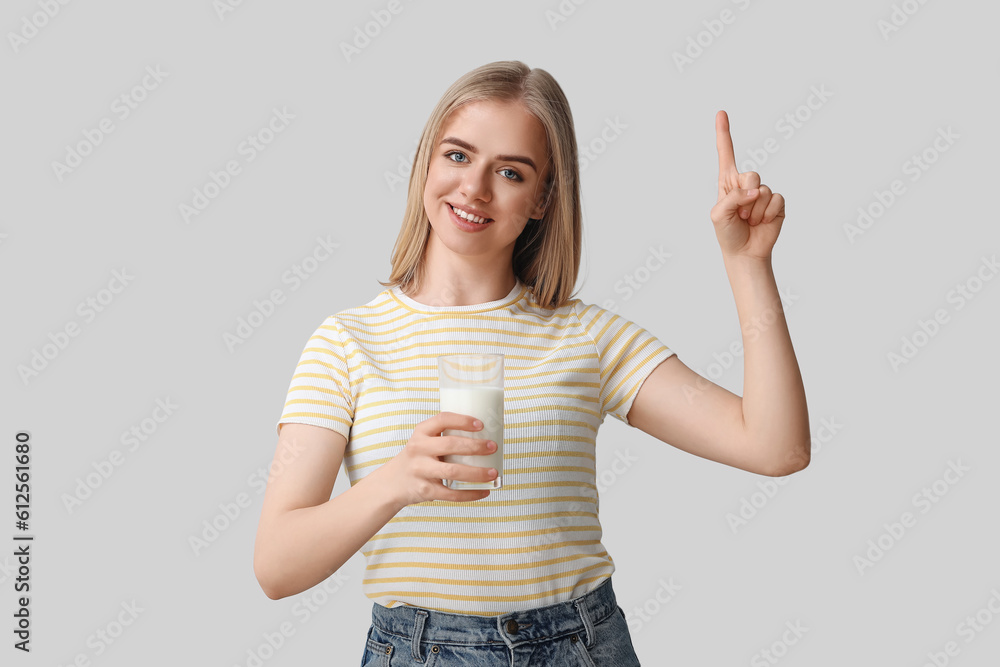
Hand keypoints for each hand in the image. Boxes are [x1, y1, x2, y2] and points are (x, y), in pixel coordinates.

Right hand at [378, 412, 498, 506]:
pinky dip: (470, 494)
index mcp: (421, 432)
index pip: (442, 419)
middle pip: (451, 445)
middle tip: (493, 447)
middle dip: (475, 446)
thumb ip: (445, 437)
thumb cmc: (418, 458)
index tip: (481, 425)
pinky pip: (451, 493)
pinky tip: (484, 491)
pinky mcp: (424, 490)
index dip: (463, 420)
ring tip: (493, 472)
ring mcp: (420, 470)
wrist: (392, 482)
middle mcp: (418, 449)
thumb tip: (485, 437)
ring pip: (453, 471)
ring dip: (477, 472)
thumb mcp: (424, 441)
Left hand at [711, 110, 785, 260]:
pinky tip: (762, 223)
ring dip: (754, 211)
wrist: (744, 252)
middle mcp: (746, 184)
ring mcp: (762, 193)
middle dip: (745, 197)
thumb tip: (756, 191)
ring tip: (749, 221)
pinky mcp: (777, 203)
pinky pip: (775, 201)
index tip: (721, 113)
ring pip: (763, 191)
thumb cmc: (727, 233)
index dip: (723, 133)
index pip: (725, 154)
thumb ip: (733, 198)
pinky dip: (767, 215)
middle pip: (751, 175)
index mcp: (728, 182)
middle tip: (740, 215)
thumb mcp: (719, 215)